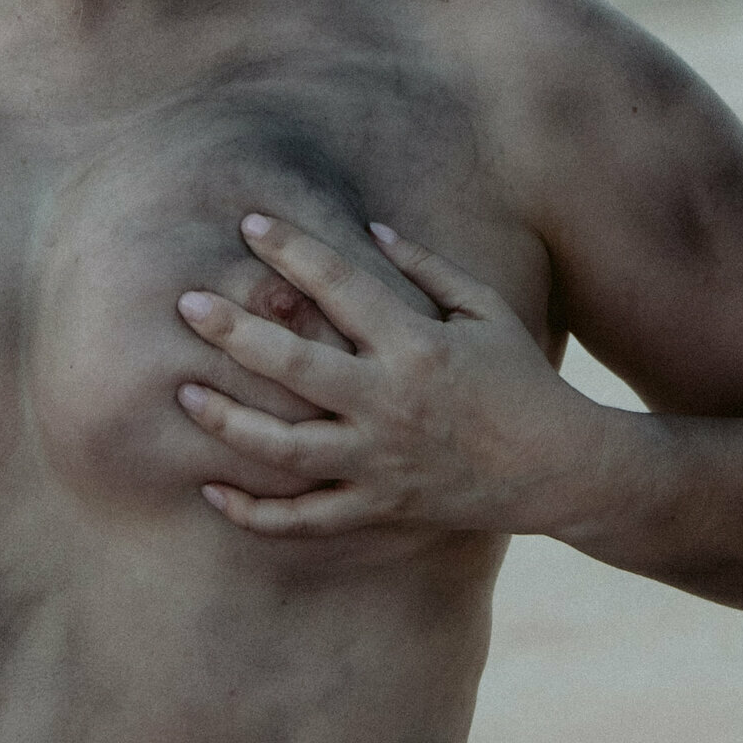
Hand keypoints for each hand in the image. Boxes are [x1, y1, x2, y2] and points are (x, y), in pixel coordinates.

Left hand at [173, 214, 598, 538]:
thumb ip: (428, 266)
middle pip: (293, 365)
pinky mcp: (379, 506)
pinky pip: (305, 519)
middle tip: (186, 305)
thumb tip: (371, 228)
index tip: (249, 222)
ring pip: (284, 447)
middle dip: (234, 332)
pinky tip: (213, 491)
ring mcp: (379, 461)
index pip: (341, 285)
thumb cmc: (523, 377)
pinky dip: (256, 512)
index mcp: (416, 345)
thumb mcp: (486, 308)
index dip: (292, 249)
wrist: (559, 467)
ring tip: (183, 395)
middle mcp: (389, 403)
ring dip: (227, 422)